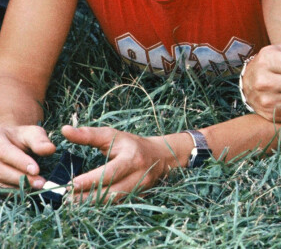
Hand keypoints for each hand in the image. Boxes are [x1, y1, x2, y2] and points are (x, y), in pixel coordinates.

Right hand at [0, 125, 55, 189]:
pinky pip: (1, 190)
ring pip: (0, 182)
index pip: (5, 152)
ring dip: (18, 187)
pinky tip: (27, 191)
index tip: (36, 170)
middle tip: (40, 183)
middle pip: (1, 171)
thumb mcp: (31, 134)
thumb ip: (39, 141)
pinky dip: (13, 192)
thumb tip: (50, 149)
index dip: (20, 162)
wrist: (9, 145)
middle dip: (21, 178)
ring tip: (36, 188)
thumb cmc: (21, 138)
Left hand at [61, 125, 182, 202]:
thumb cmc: (131, 144)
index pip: (109, 172)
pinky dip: (101, 206)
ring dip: (92, 204)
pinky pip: (117, 205)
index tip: (71, 185)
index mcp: (131, 158)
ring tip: (73, 202)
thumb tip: (64, 130)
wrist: (160, 156)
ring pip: (113, 202)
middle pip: (111, 192)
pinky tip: (87, 204)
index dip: (90, 180)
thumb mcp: (112, 135)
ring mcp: (140, 190)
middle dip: (87, 197)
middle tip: (66, 198)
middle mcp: (138, 175)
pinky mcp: (138, 198)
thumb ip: (88, 135)